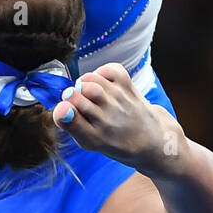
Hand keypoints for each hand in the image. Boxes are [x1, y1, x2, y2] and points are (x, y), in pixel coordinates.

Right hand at [52, 63, 184, 173]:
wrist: (151, 140)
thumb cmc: (114, 140)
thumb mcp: (90, 142)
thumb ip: (72, 125)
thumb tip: (61, 107)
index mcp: (93, 139)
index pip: (70, 119)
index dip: (61, 111)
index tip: (65, 110)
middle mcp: (107, 120)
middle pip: (76, 96)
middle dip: (71, 96)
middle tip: (77, 102)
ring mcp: (119, 102)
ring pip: (90, 81)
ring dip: (83, 84)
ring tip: (88, 94)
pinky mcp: (129, 88)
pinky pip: (109, 70)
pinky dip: (101, 72)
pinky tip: (102, 84)